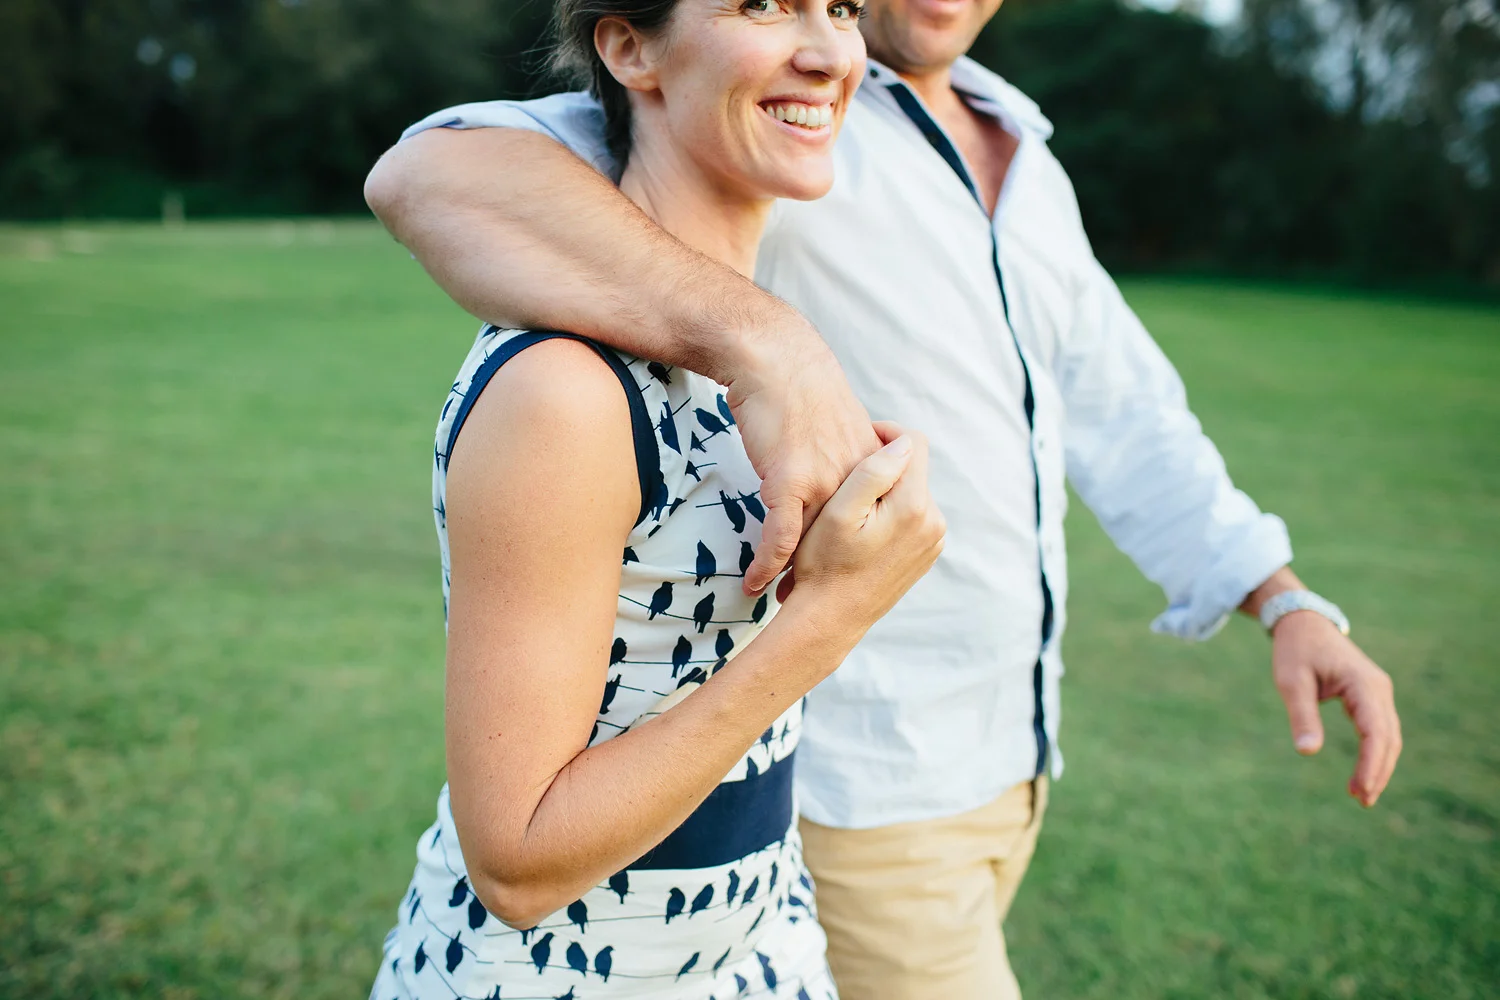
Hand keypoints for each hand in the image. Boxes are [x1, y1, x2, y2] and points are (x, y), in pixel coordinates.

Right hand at [725, 318, 881, 594]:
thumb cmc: (805, 397)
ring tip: (786, 598)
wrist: (778, 362)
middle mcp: (854, 479)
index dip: (858, 551)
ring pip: (813, 545)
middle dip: (829, 571)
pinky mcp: (789, 482)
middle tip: (813, 595)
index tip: (841, 571)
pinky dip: (767, 564)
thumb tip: (862, 492)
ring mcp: (824, 482)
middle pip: (845, 539)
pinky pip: (778, 537)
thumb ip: (860, 464)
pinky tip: (754, 583)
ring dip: (797, 575)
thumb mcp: (848, 431)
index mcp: (873, 467)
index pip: (876, 523)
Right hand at [787, 422, 945, 634]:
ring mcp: (932, 541)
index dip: (885, 434)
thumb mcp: (839, 510)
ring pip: (913, 492)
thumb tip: (903, 443)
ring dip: (887, 492)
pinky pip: (913, 517)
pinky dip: (892, 514)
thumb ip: (874, 471)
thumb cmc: (826, 563)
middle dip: (884, 468)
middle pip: (913, 469)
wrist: (831, 617)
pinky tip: (864, 532)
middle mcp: (933, 522)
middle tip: (846, 485)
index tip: (859, 442)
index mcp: (914, 506)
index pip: (914, 443)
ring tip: (852, 512)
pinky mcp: (926, 554)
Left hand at [1271, 611, 1401, 806]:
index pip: (1375, 732)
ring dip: (1379, 766)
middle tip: (1362, 801)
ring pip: (1388, 736)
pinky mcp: (1371, 696)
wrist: (1304, 624)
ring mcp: (1379, 692)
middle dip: (1378, 771)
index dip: (1371, 764)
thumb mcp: (1291, 682)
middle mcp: (1379, 689)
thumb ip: (1301, 715)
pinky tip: (1362, 773)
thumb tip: (1307, 752)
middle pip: (1388, 738)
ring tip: (1361, 795)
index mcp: (1363, 684)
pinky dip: (1375, 753)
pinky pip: (1380, 730)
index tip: (1361, 790)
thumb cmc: (1295, 651)